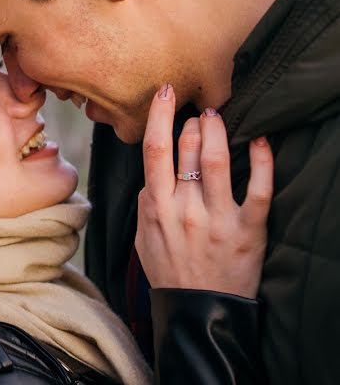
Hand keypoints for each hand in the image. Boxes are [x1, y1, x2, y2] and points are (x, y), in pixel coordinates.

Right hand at [135, 84, 272, 298]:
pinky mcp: (248, 230)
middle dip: (194, 123)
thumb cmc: (168, 270)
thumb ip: (148, 201)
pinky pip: (258, 188)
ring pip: (218, 160)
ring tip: (219, 117)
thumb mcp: (143, 236)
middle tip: (200, 114)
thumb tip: (156, 171)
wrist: (197, 311)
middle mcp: (185, 209)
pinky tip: (261, 140)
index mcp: (156, 207)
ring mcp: (217, 219)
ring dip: (218, 130)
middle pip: (187, 149)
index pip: (154, 151)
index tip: (164, 93)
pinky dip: (261, 159)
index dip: (158, 116)